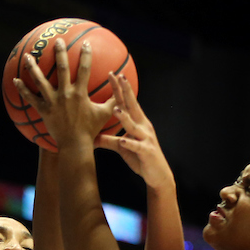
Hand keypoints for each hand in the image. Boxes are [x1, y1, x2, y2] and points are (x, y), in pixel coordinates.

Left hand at [13, 38, 113, 148]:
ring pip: (41, 81)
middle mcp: (66, 94)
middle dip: (59, 52)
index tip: (85, 44)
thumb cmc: (91, 129)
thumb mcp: (105, 113)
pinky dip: (22, 89)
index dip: (86, 55)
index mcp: (80, 93)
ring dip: (33, 67)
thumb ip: (114, 99)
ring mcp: (53, 102)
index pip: (84, 69)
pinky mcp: (43, 110)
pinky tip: (15, 80)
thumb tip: (121, 87)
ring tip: (28, 56)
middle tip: (57, 40)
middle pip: (61, 69)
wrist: (75, 145)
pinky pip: (31, 98)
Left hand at [95, 73, 173, 189]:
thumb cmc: (140, 158)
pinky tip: (123, 141)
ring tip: (115, 109)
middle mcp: (143, 126)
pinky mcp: (147, 152)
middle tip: (118, 77)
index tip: (112, 74)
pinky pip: (137, 147)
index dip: (120, 88)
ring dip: (125, 117)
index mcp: (137, 122)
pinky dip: (130, 143)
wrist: (157, 175)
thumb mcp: (121, 148)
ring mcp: (146, 138)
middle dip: (125, 91)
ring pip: (134, 126)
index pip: (126, 102)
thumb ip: (108, 140)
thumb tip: (91, 137)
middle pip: (133, 106)